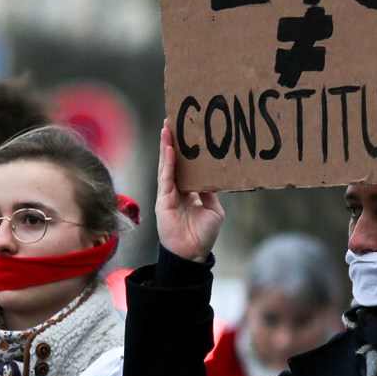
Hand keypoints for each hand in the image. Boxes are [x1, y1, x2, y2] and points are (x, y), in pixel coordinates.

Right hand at [155, 121, 223, 261]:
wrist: (193, 254)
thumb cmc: (204, 235)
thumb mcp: (213, 209)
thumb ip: (209, 191)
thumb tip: (211, 175)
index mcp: (190, 192)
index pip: (187, 167)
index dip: (186, 151)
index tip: (187, 133)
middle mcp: (178, 190)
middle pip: (174, 162)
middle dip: (173, 142)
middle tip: (173, 122)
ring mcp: (169, 195)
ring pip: (166, 166)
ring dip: (166, 147)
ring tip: (167, 128)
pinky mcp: (163, 201)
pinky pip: (165, 178)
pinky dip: (167, 163)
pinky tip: (169, 149)